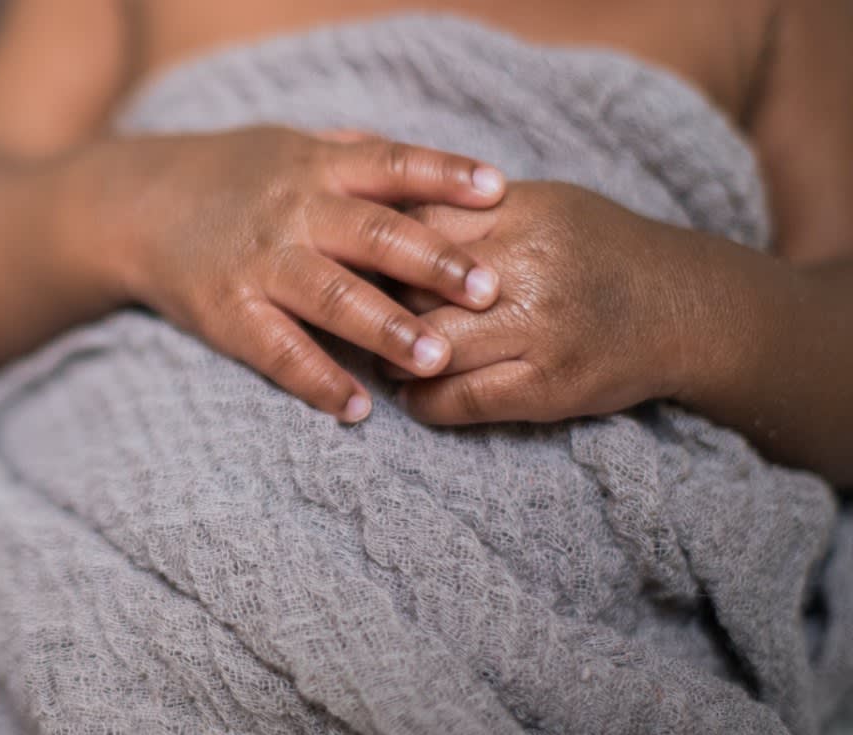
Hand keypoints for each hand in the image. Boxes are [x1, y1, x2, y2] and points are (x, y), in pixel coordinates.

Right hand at [80, 126, 506, 421]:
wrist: (139, 205)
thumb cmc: (233, 176)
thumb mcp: (292, 148)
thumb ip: (359, 157)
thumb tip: (439, 169)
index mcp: (317, 168)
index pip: (391, 165)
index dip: (444, 175)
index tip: (498, 191)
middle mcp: (293, 212)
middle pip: (371, 234)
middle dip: (431, 262)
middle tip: (487, 290)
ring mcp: (260, 264)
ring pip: (330, 295)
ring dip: (385, 328)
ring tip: (436, 360)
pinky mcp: (228, 313)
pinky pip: (278, 351)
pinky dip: (317, 380)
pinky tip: (358, 409)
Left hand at [386, 182, 697, 424]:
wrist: (684, 307)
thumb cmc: (600, 250)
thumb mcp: (543, 205)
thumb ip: (471, 212)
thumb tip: (386, 226)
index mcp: (521, 213)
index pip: (418, 226)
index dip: (378, 250)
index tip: (355, 264)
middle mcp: (528, 268)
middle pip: (414, 287)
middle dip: (376, 305)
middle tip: (353, 316)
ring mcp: (538, 331)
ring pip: (429, 346)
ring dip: (391, 358)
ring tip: (379, 358)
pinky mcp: (548, 387)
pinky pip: (460, 400)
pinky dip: (423, 402)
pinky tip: (411, 395)